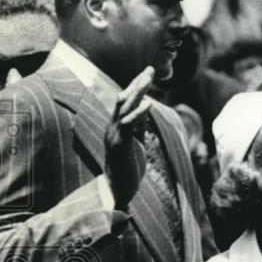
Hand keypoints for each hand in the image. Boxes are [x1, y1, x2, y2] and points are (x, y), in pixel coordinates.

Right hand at [104, 67, 153, 209]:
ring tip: (148, 80)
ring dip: (136, 93)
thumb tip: (145, 107)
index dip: (136, 85)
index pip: (125, 100)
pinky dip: (139, 113)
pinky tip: (149, 103)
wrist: (118, 191)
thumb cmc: (128, 167)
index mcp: (116, 126)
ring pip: (124, 108)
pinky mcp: (119, 145)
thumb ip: (139, 125)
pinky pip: (128, 125)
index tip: (148, 71)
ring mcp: (114, 135)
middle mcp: (112, 127)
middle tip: (149, 70)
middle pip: (123, 99)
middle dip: (136, 83)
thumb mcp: (136, 140)